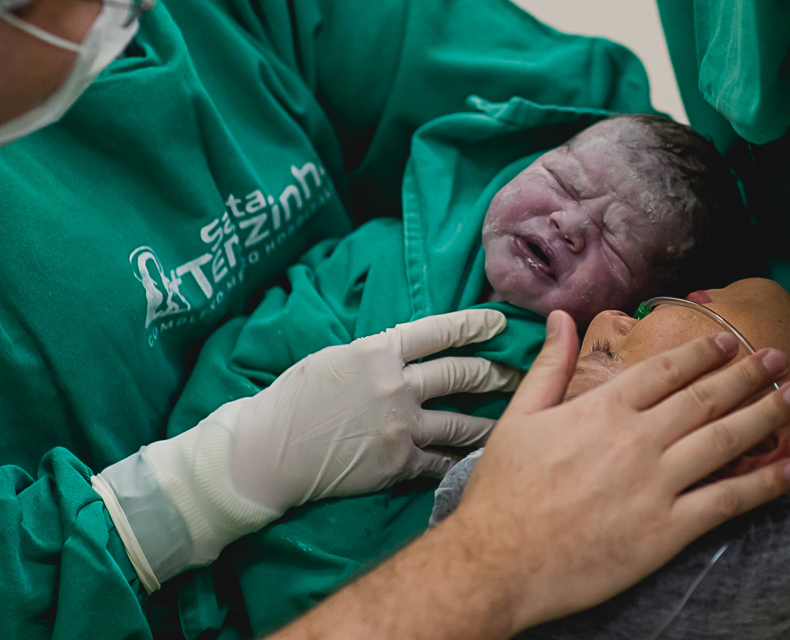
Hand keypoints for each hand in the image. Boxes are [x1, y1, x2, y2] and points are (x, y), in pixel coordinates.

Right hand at [106, 308, 514, 585]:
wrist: (268, 451)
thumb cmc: (292, 400)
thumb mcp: (334, 359)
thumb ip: (376, 355)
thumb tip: (408, 353)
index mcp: (377, 351)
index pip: (438, 332)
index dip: (474, 326)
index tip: (500, 325)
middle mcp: (395, 385)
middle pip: (461, 375)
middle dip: (497, 373)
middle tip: (521, 374)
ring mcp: (399, 426)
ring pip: (462, 422)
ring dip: (492, 420)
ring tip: (514, 419)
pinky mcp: (397, 463)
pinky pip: (442, 461)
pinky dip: (462, 459)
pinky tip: (481, 458)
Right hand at [453, 310, 789, 634]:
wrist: (501, 557)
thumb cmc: (505, 488)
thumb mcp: (519, 415)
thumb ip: (549, 365)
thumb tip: (561, 319)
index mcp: (601, 408)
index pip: (664, 370)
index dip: (700, 352)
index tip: (725, 340)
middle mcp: (636, 439)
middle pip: (705, 398)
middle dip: (746, 373)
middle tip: (775, 358)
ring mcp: (656, 484)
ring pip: (725, 440)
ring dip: (766, 414)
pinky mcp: (667, 529)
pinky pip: (727, 500)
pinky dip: (764, 484)